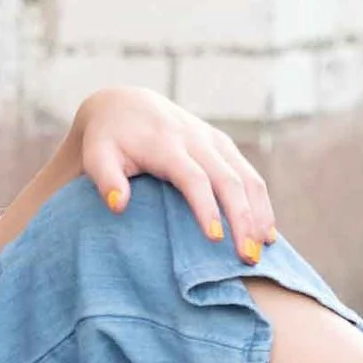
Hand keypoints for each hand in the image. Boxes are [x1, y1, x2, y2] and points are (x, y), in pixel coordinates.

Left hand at [72, 86, 277, 263]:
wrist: (124, 105)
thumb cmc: (107, 139)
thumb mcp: (96, 155)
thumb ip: (105, 179)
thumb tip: (119, 205)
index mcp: (166, 144)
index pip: (193, 177)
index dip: (206, 207)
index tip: (214, 239)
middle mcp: (195, 139)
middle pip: (229, 180)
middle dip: (242, 218)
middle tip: (247, 257)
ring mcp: (213, 140)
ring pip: (247, 176)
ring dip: (259, 212)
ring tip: (263, 248)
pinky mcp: (222, 144)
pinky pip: (249, 173)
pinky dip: (261, 202)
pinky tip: (266, 230)